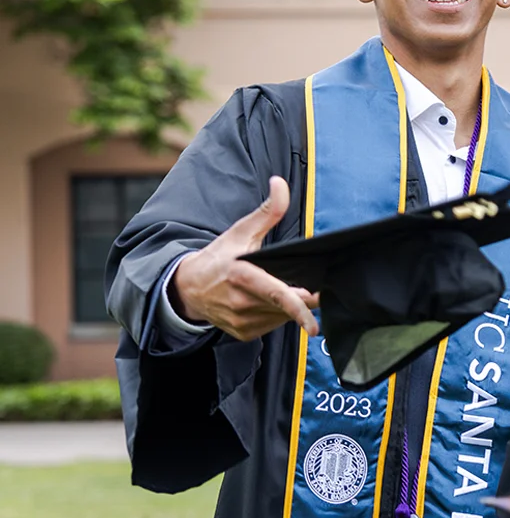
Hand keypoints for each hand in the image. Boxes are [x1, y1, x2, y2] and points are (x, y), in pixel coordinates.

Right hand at [170, 176, 319, 341]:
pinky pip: (272, 326)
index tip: (314, 325)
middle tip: (308, 286)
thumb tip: (280, 184)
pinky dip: (277, 316)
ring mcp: (242, 322)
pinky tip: (267, 303)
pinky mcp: (244, 333)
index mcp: (242, 277)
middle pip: (287, 307)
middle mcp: (241, 303)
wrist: (187, 288)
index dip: (300, 310)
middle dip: (303, 299)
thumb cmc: (218, 258)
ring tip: (276, 288)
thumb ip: (267, 211)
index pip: (278, 295)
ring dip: (289, 307)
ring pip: (282, 318)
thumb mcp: (240, 232)